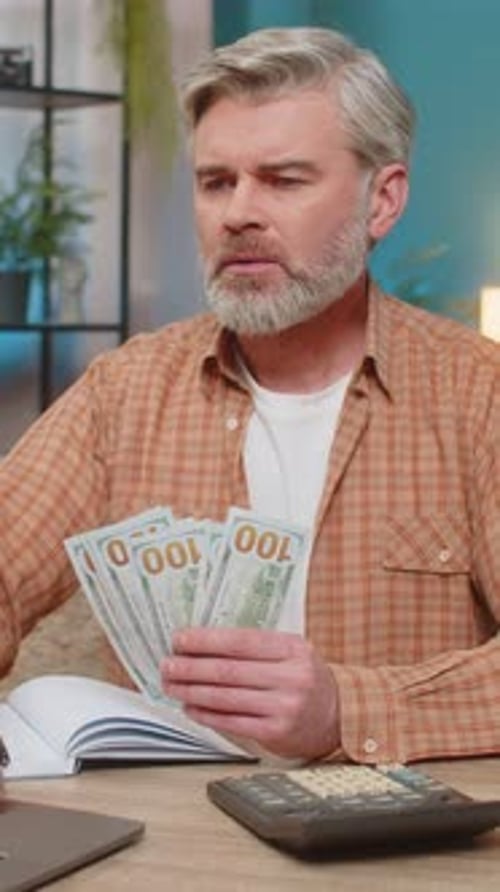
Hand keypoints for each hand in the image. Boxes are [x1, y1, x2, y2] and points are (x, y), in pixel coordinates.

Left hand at [160, 627, 340, 759]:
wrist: (340, 715)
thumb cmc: (306, 679)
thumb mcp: (290, 653)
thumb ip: (255, 648)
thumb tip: (203, 646)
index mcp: (292, 648)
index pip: (241, 641)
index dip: (206, 640)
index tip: (180, 639)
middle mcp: (291, 676)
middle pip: (228, 670)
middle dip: (191, 667)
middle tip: (167, 664)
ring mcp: (284, 706)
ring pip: (226, 697)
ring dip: (192, 691)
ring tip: (172, 684)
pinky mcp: (276, 732)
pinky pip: (232, 722)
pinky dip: (206, 714)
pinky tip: (191, 707)